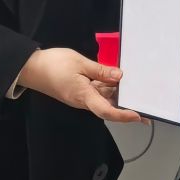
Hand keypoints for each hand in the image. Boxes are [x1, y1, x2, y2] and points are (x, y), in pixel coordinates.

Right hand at [18, 47, 142, 123]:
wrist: (31, 68)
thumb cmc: (54, 65)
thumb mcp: (79, 63)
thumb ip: (101, 70)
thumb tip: (120, 76)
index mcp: (84, 96)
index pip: (107, 110)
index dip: (123, 115)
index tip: (138, 115)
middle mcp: (85, 100)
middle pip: (109, 107)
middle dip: (128, 109)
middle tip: (148, 111)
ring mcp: (82, 96)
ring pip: (105, 98)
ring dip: (121, 97)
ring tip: (139, 95)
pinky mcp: (80, 90)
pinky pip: (98, 91)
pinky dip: (110, 88)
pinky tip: (120, 82)